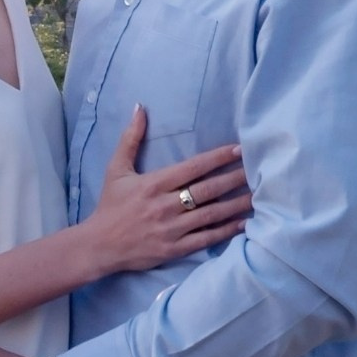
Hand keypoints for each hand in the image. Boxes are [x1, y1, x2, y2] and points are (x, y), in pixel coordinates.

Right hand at [85, 107, 251, 273]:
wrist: (99, 245)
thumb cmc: (110, 206)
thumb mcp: (116, 169)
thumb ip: (131, 138)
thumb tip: (139, 107)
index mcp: (154, 183)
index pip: (193, 167)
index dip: (218, 158)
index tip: (239, 150)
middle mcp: (165, 205)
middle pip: (208, 189)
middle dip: (234, 179)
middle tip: (256, 170)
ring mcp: (172, 228)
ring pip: (211, 214)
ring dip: (236, 204)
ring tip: (257, 195)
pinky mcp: (175, 248)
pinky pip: (206, 238)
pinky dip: (226, 231)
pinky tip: (244, 224)